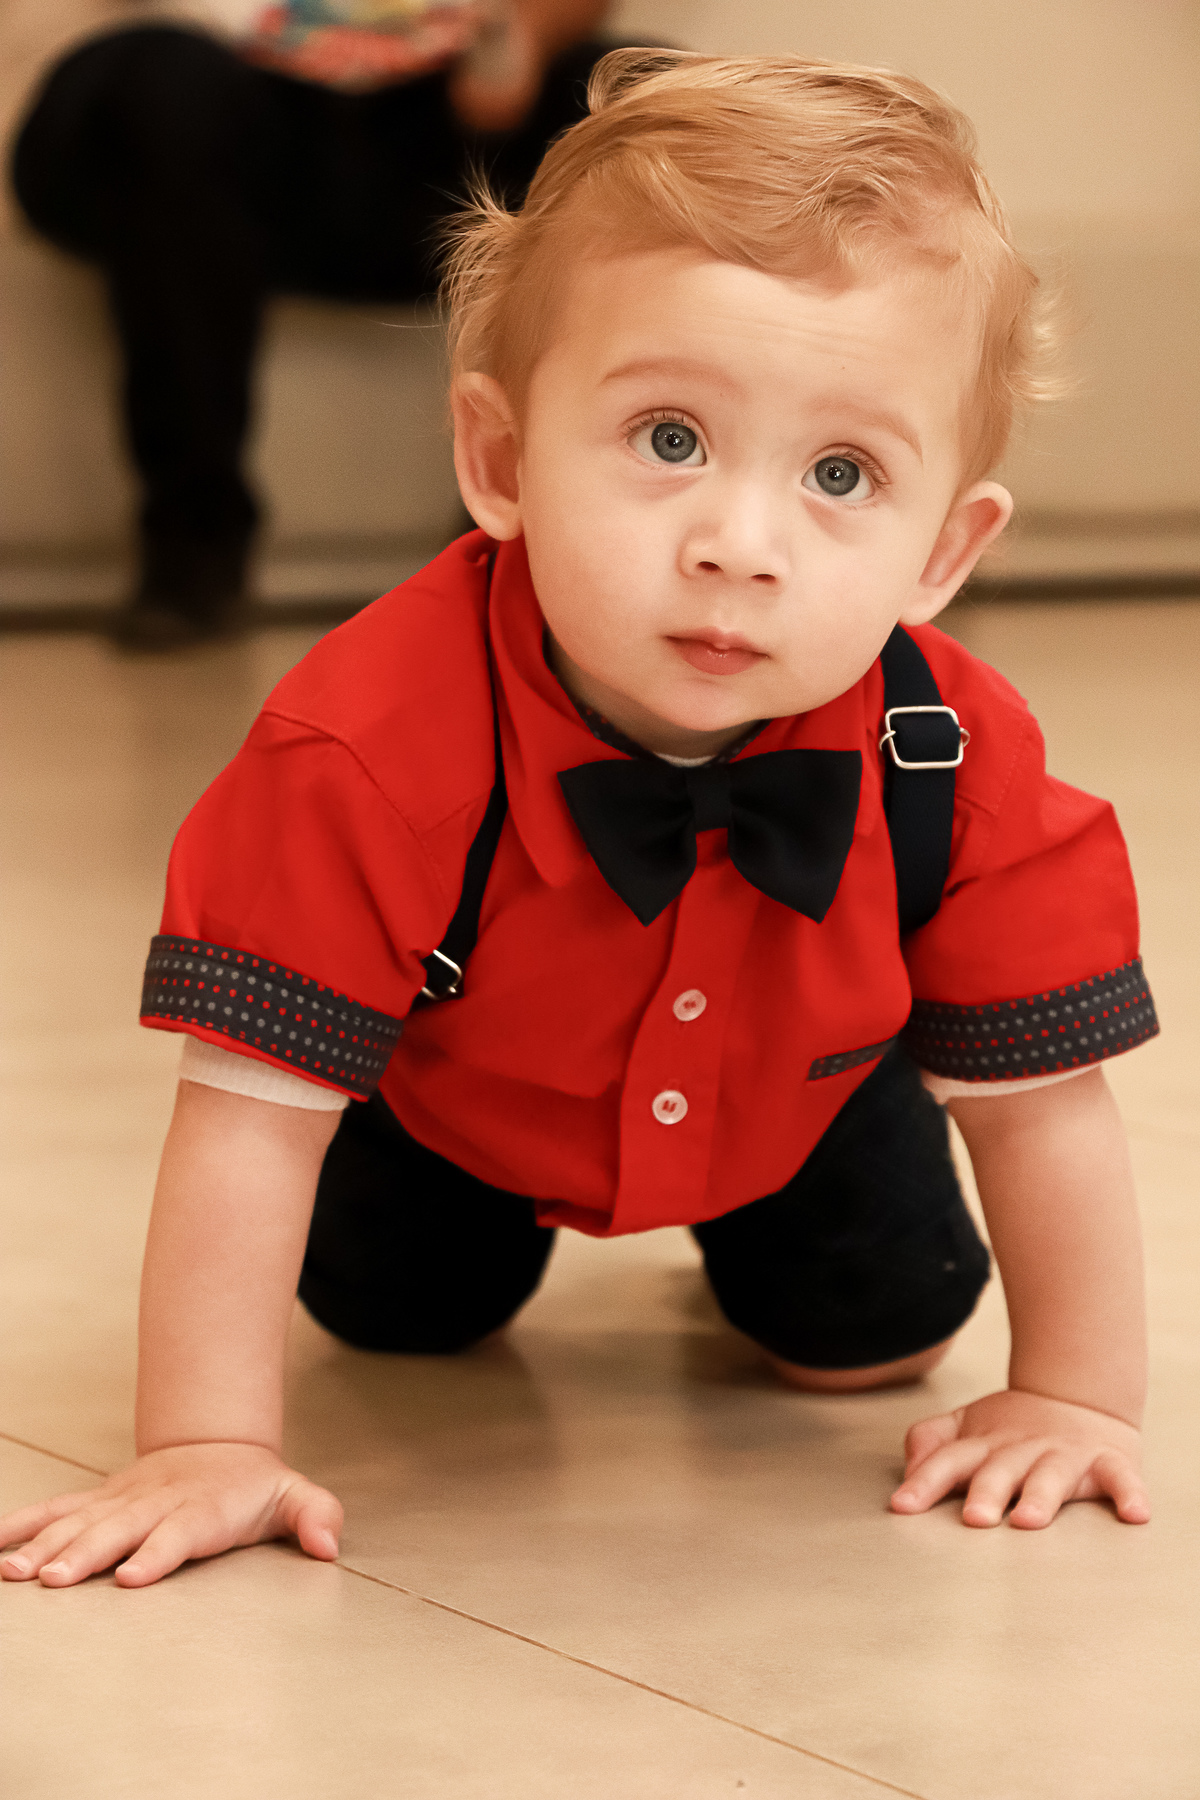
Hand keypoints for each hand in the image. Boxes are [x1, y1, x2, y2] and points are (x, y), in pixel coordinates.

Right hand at [0, 1443, 342, 1587]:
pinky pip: (58, 1510)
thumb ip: (316, 1516)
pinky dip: (25, 1523)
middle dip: (85, 1554)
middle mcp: (157, 1501)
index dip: (156, 1552)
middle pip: (119, 1529)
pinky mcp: (101, 1501)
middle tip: (53, 1581)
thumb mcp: (296, 1496)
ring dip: (45, 1545)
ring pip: (81, 1520)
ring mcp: (124, 1499)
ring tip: (14, 1573)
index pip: (179, 1531)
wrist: (219, 1446)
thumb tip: (329, 1545)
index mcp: (202, 1506)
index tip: (129, 1577)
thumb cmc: (256, 1486)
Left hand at [889, 1389, 1149, 1528]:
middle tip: (974, 1519)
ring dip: (1041, 1497)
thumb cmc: (1011, 1432)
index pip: (948, 1462)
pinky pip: (1121, 1479)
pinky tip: (1135, 1515)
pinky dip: (1129, 1494)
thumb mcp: (965, 1429)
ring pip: (1052, 1477)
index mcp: (984, 1445)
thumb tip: (907, 1470)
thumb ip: (930, 1445)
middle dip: (987, 1493)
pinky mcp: (1108, 1462)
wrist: (1079, 1398)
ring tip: (1030, 1520)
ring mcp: (1065, 1455)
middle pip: (1000, 1471)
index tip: (902, 1506)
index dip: (924, 1483)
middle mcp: (1022, 1450)